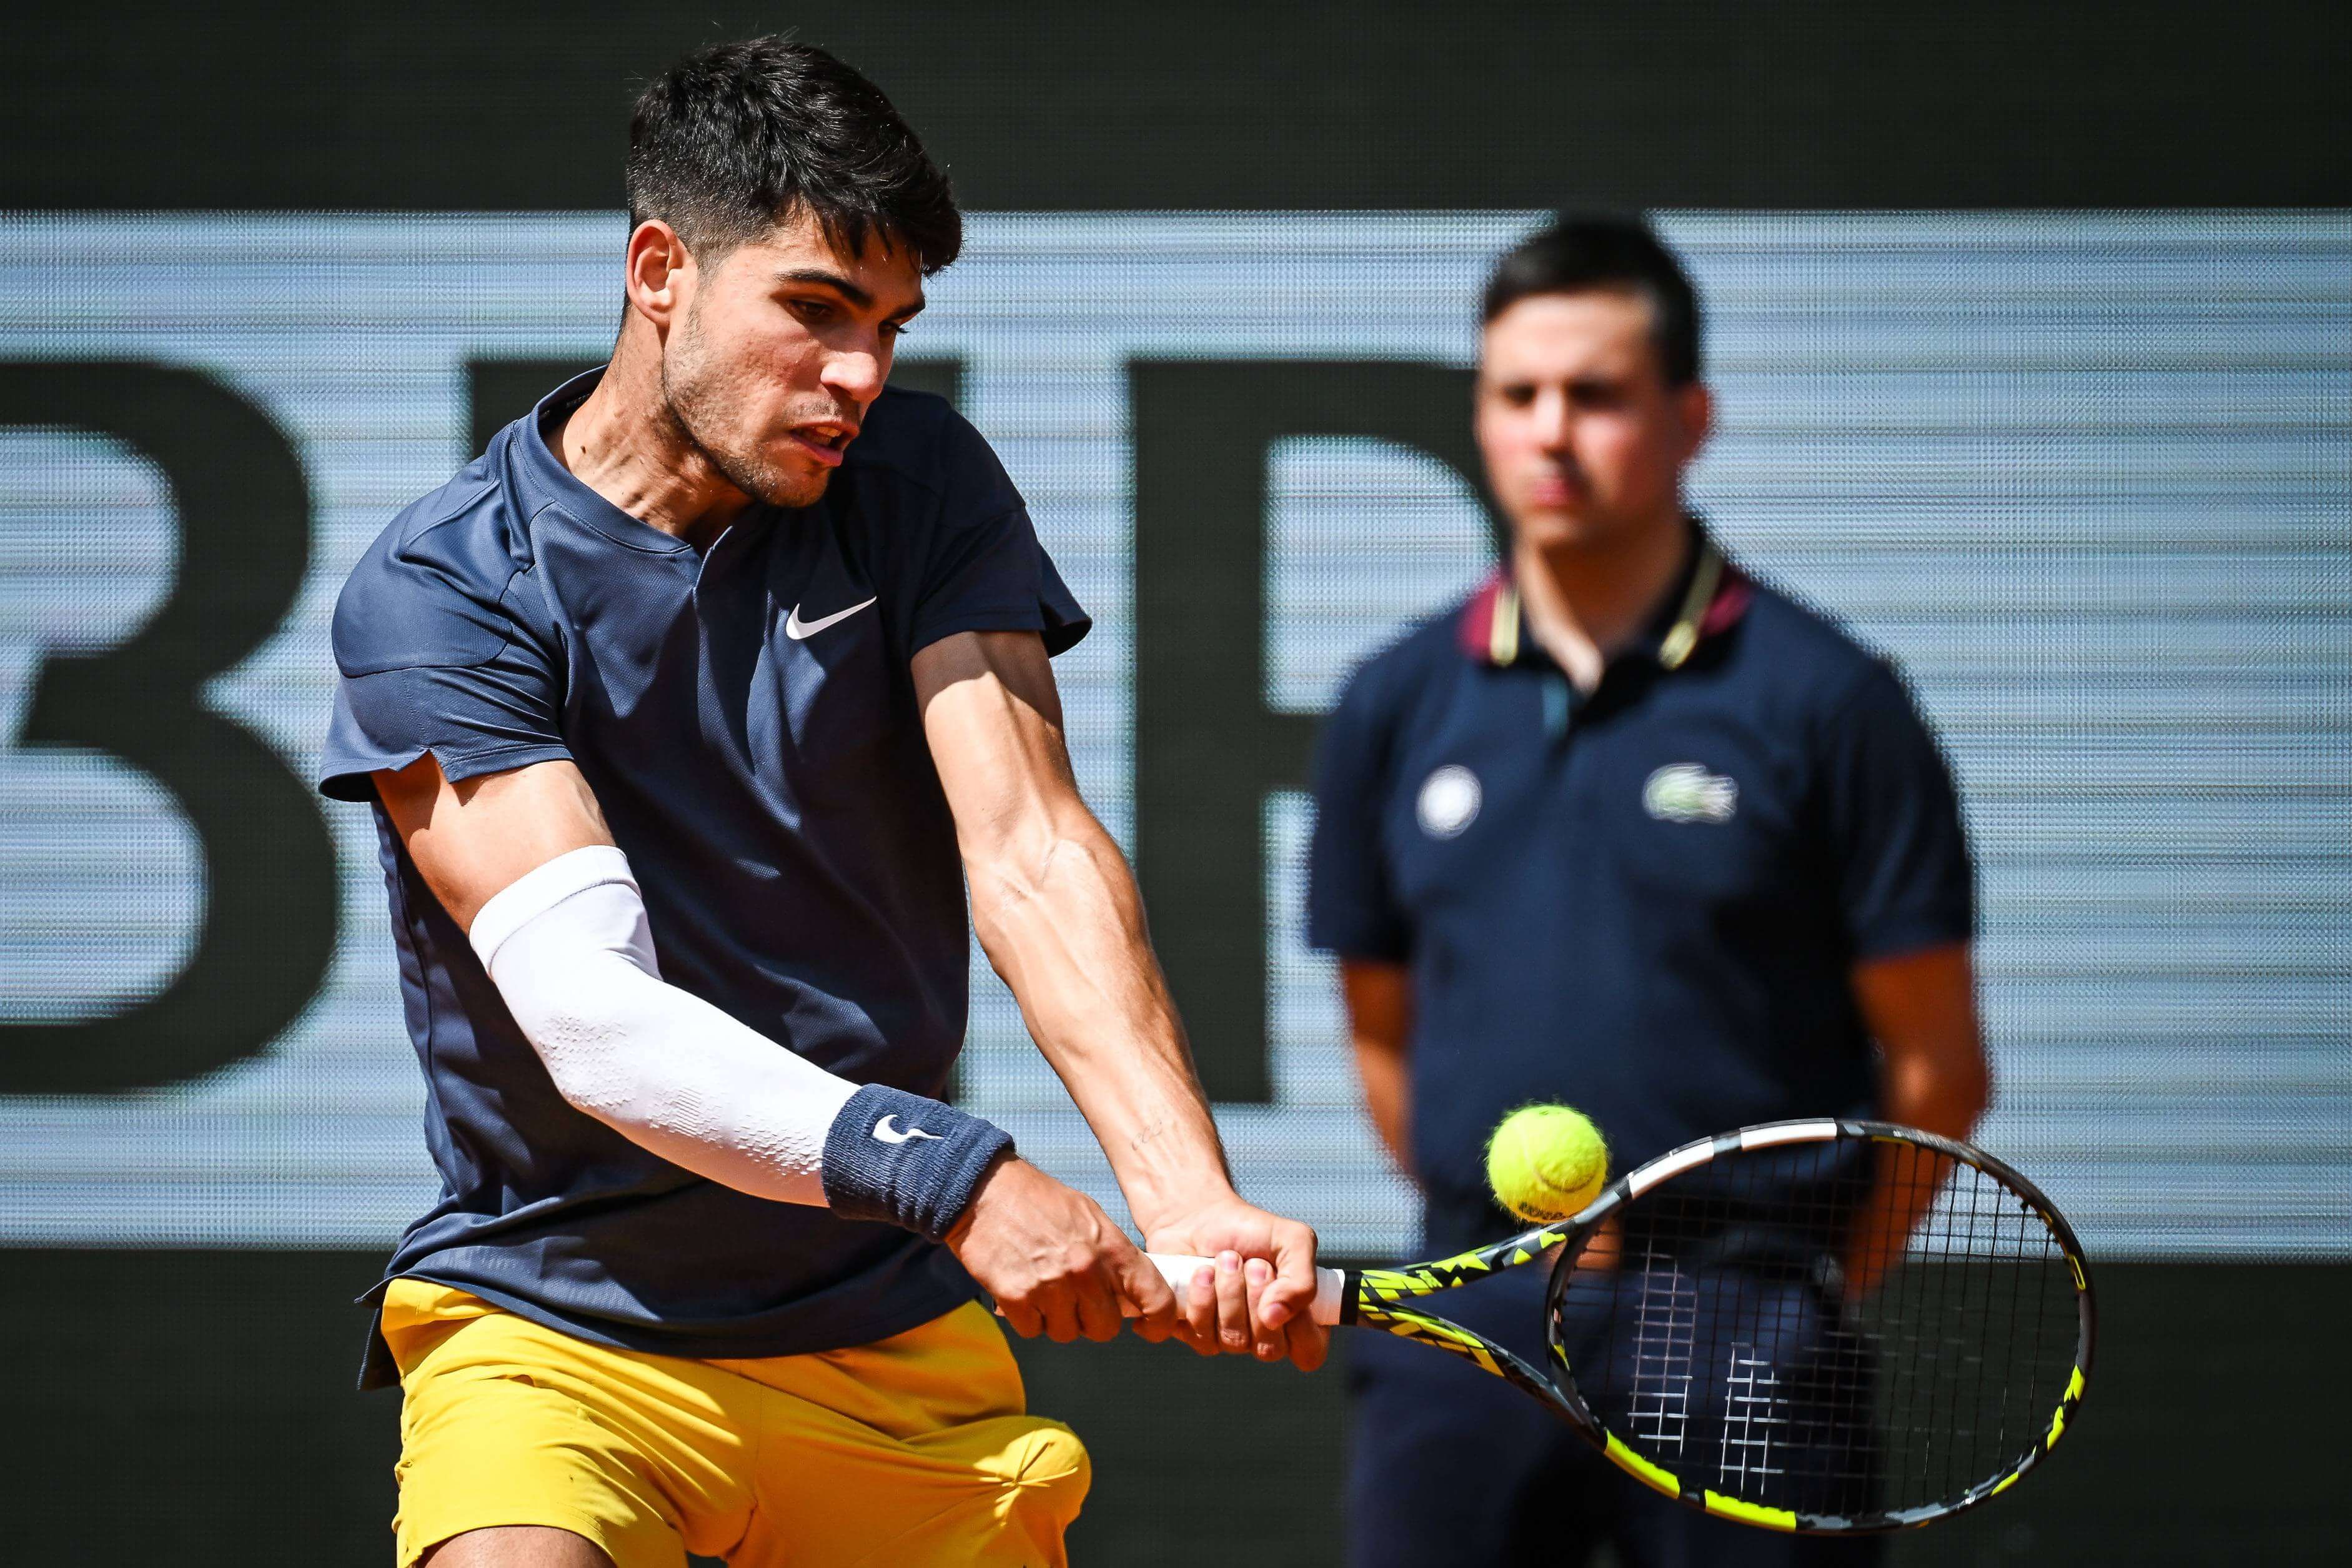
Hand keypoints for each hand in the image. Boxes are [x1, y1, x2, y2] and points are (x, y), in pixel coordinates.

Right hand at [944, 1155, 1179, 1344]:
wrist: (985, 1191)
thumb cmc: (1040, 1202)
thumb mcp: (1091, 1217)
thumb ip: (1114, 1255)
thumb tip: (1130, 1291)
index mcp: (1112, 1248)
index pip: (1156, 1298)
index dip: (1158, 1321)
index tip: (1146, 1325)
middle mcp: (1085, 1270)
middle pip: (1106, 1328)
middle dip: (1092, 1320)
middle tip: (1076, 1300)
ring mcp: (1051, 1286)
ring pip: (1067, 1333)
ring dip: (1056, 1319)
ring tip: (1044, 1289)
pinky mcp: (1016, 1297)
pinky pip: (1033, 1330)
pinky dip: (1028, 1318)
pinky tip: (1023, 1291)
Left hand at [1141, 1190, 1327, 1370]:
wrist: (1199, 1218)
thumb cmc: (1251, 1230)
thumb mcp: (1293, 1240)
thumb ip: (1302, 1280)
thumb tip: (1275, 1318)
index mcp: (1298, 1319)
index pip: (1310, 1351)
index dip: (1299, 1325)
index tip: (1282, 1284)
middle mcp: (1266, 1336)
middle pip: (1269, 1349)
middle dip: (1257, 1297)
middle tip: (1253, 1263)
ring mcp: (1232, 1339)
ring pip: (1235, 1341)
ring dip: (1229, 1292)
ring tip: (1225, 1259)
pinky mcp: (1198, 1335)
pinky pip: (1203, 1337)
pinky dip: (1202, 1298)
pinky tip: (1201, 1273)